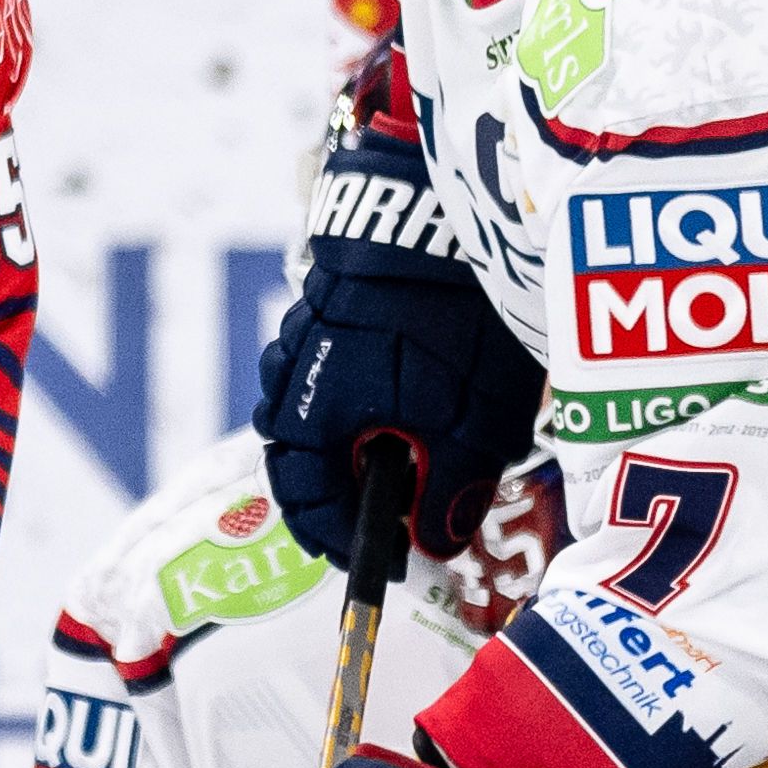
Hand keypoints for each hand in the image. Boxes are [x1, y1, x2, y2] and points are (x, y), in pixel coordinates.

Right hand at [257, 133, 540, 568]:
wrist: (441, 203)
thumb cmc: (456, 316)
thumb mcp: (473, 419)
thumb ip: (452, 488)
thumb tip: (435, 541)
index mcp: (315, 419)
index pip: (311, 507)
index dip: (353, 546)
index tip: (398, 565)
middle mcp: (294, 379)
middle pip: (303, 464)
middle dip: (349, 499)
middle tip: (402, 521)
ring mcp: (304, 335)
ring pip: (311, 416)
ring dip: (352, 448)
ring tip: (408, 459)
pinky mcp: (327, 302)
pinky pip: (324, 372)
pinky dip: (358, 402)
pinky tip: (405, 397)